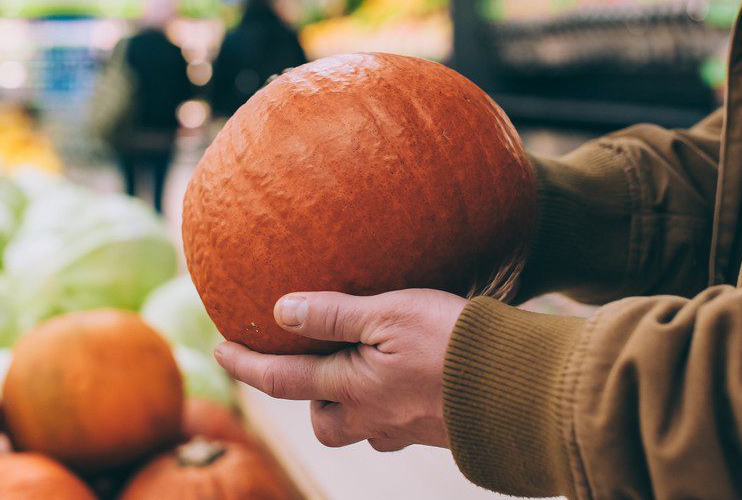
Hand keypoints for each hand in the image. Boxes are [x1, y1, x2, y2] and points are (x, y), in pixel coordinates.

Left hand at [213, 289, 466, 451]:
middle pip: (322, 420)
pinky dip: (387, 401)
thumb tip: (281, 311)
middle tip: (312, 365)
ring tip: (362, 365)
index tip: (218, 351)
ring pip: (360, 425)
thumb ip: (333, 315)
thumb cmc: (454, 342)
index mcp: (353, 388)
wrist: (523, 385)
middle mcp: (373, 417)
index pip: (281, 380)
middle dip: (308, 398)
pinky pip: (397, 423)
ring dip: (350, 401)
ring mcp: (406, 428)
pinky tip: (406, 376)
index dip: (245, 366)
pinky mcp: (437, 430)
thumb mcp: (388, 313)